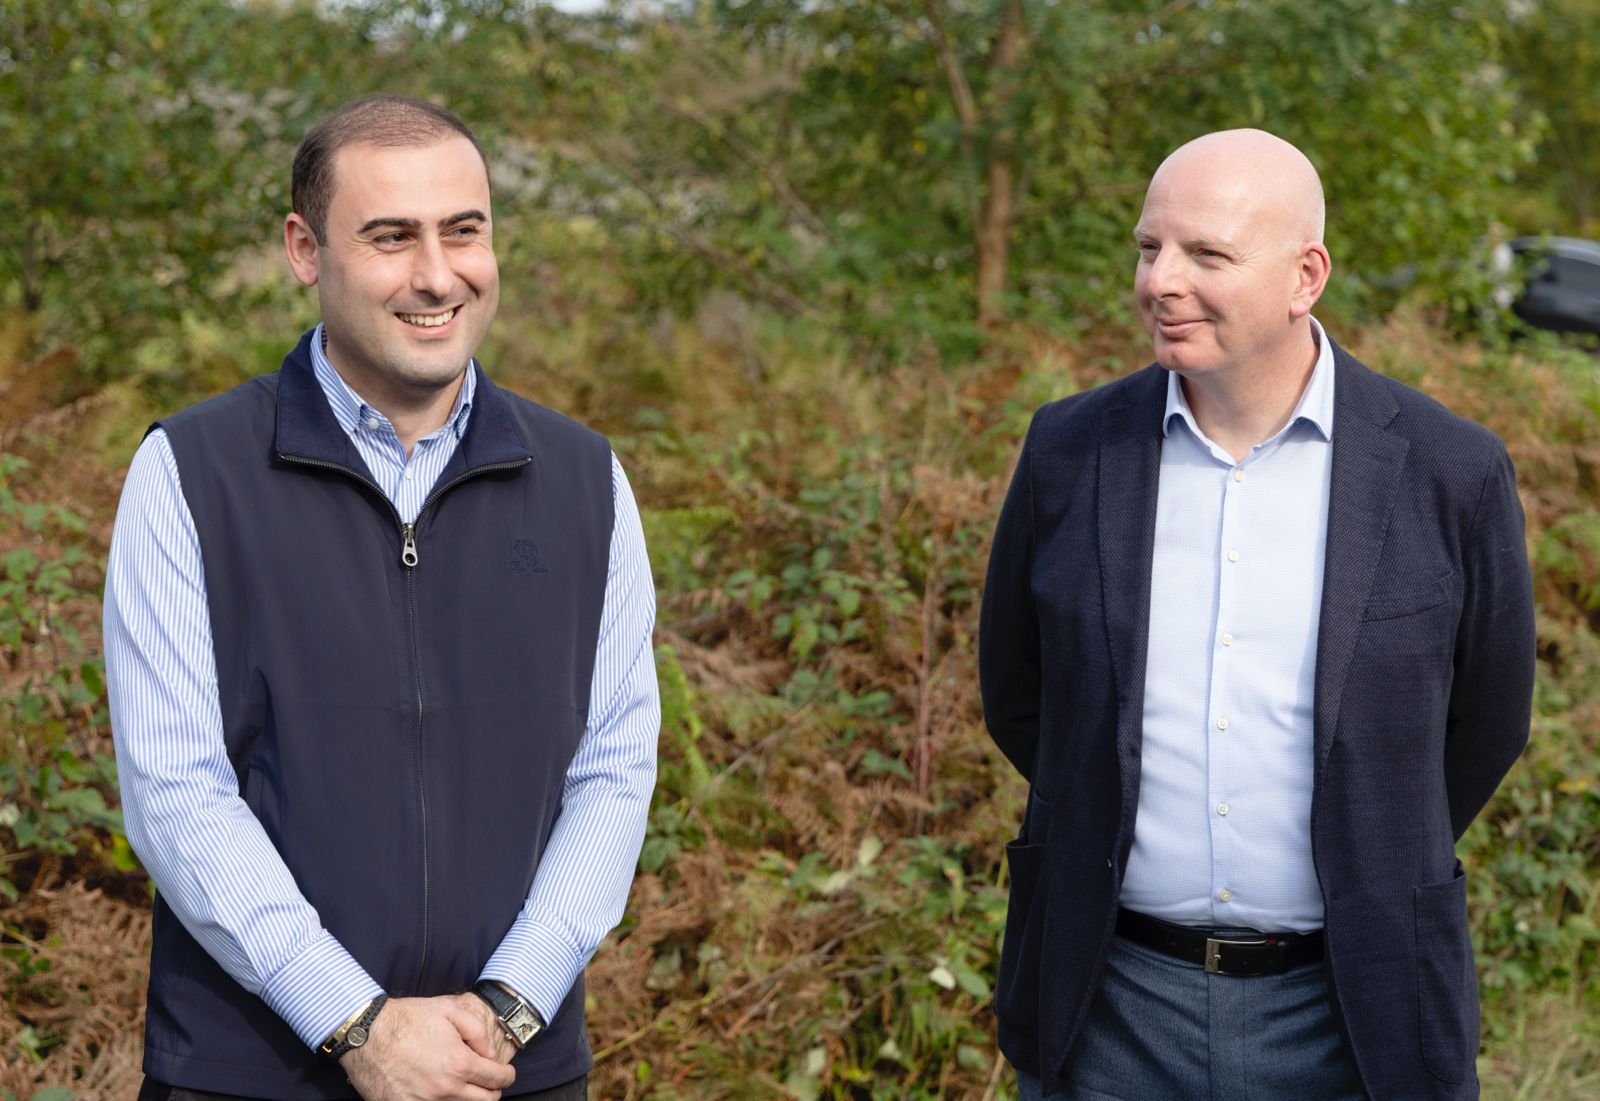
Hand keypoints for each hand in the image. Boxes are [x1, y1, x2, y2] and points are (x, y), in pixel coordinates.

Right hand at [342, 996, 516, 1100]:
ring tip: (464, 1085)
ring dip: (469, 1098)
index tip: (505, 1073)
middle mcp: (445, 1089)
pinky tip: (441, 1092)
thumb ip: (478, 1031)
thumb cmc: (406, 1020)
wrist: (366, 1034)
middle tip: (487, 1080)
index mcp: (459, 1064)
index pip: (497, 1080)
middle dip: (492, 1090)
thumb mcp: (449, 1010)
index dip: (506, 1075)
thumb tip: (490, 1054)